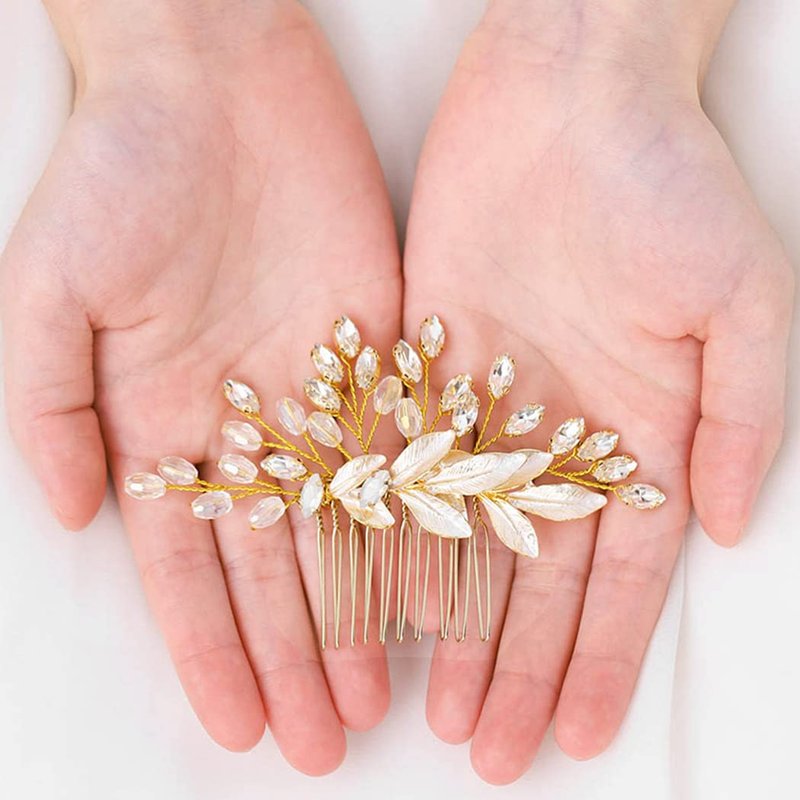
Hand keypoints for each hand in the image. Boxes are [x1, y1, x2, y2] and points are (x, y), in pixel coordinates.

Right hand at [1, 0, 400, 772]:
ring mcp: (321, 390)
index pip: (190, 567)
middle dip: (294, 655)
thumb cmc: (121, 170)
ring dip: (357, 612)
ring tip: (377, 695)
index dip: (211, 650)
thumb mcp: (50, 287)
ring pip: (346, 527)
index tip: (238, 728)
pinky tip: (430, 587)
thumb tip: (76, 514)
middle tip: (323, 741)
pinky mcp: (382, 349)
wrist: (212, 79)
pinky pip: (404, 450)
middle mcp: (249, 421)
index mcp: (167, 418)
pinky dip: (416, 522)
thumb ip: (51, 406)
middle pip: (276, 566)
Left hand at [404, 0, 792, 782]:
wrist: (570, 97)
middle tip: (491, 749)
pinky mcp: (422, 369)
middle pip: (535, 581)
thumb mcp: (740, 302)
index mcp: (638, 431)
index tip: (574, 732)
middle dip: (516, 669)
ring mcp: (485, 407)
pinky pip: (402, 471)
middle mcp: (557, 433)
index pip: (617, 579)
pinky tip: (383, 604)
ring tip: (437, 708)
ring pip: (464, 544)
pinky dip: (393, 539)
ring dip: (454, 627)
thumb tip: (727, 524)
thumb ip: (739, 420)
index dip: (596, 660)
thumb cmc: (666, 182)